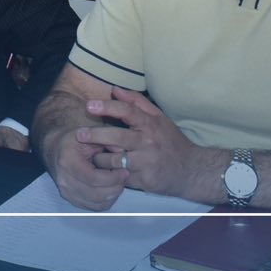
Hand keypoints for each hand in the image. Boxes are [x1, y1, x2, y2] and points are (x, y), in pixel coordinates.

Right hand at [37, 108, 126, 210]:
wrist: (55, 148)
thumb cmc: (71, 141)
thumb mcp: (90, 134)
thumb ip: (108, 142)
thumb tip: (123, 154)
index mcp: (67, 161)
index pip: (93, 178)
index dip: (113, 178)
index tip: (123, 172)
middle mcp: (64, 179)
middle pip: (96, 194)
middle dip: (116, 187)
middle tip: (124, 176)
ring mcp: (67, 191)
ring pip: (97, 203)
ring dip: (112, 194)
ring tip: (118, 182)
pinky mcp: (72, 199)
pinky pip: (94, 207)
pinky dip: (106, 200)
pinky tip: (110, 188)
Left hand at [81, 89, 219, 201]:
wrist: (191, 171)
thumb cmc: (171, 142)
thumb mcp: (159, 118)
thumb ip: (137, 102)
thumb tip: (115, 90)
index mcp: (151, 125)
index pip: (127, 112)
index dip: (107, 107)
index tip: (89, 105)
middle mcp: (148, 142)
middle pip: (117, 137)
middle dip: (95, 136)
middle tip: (79, 134)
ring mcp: (146, 163)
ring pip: (114, 159)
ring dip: (100, 158)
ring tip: (93, 156)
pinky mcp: (144, 180)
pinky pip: (120, 176)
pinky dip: (110, 173)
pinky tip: (104, 171)